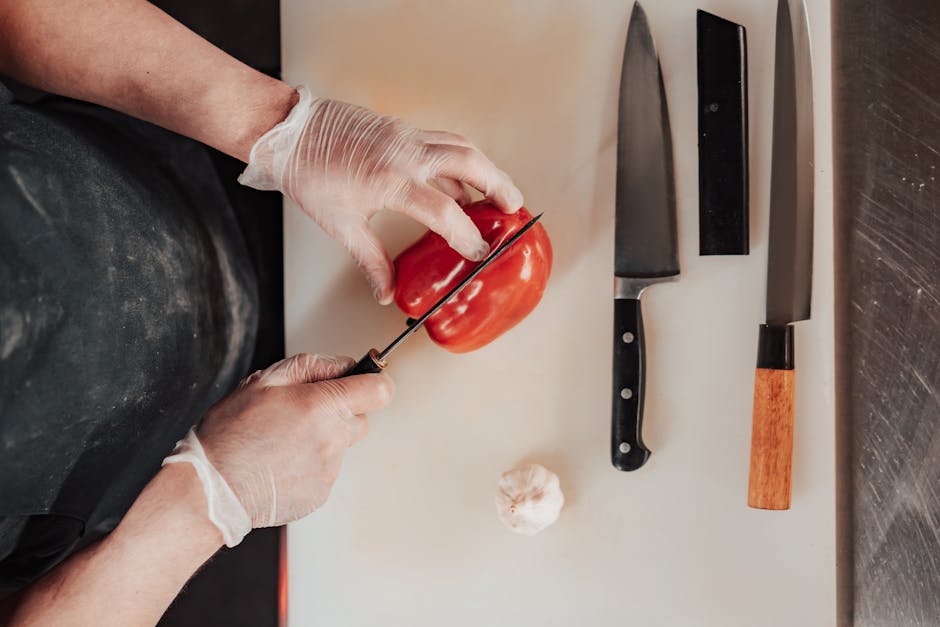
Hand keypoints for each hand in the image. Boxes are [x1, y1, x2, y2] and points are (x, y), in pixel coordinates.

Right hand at [177, 353, 393, 532]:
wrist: (212, 488)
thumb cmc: (231, 432)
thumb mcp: (264, 380)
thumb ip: (313, 366)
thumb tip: (344, 364)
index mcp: (323, 406)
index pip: (380, 390)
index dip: (373, 382)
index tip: (362, 382)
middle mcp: (333, 440)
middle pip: (361, 419)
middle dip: (339, 412)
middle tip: (302, 414)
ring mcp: (329, 471)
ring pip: (341, 447)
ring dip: (322, 440)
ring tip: (283, 442)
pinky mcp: (321, 494)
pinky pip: (326, 472)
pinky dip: (310, 466)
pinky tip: (280, 464)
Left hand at [237, 87, 523, 303]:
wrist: (290, 133)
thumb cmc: (310, 174)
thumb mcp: (342, 225)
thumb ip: (371, 260)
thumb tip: (386, 292)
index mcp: (391, 181)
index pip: (445, 212)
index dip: (467, 235)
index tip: (478, 252)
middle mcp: (405, 154)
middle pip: (470, 163)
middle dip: (498, 186)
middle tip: (513, 208)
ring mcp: (405, 137)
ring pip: (460, 146)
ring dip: (484, 168)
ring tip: (495, 193)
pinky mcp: (401, 129)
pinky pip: (441, 141)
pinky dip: (458, 159)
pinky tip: (458, 180)